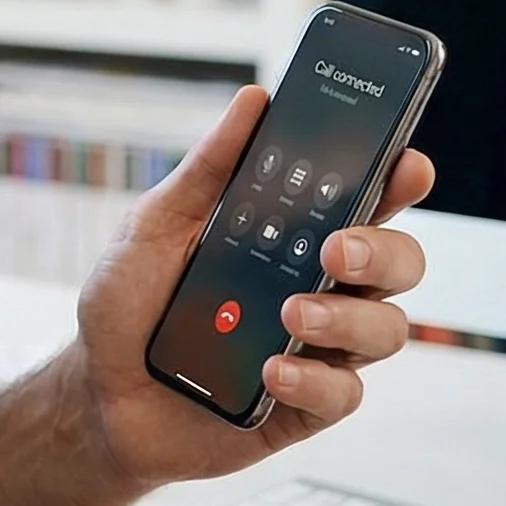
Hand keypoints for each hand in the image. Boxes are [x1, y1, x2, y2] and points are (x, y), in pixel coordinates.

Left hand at [66, 85, 435, 488]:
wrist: (99, 395)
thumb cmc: (128, 305)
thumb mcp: (154, 227)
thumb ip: (207, 171)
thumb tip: (255, 101)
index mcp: (290, 236)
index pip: (365, 200)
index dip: (398, 180)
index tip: (406, 166)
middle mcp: (318, 286)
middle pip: (399, 261)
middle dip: (383, 250)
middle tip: (338, 248)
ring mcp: (318, 347)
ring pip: (386, 328)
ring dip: (345, 317)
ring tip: (290, 314)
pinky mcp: (306, 405)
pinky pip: (344, 392)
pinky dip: (312, 380)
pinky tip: (273, 372)